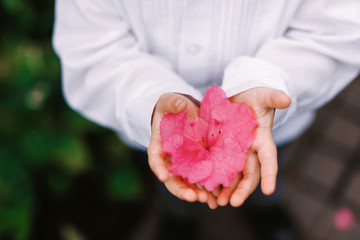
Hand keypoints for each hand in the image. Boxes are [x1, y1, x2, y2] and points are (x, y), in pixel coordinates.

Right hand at [147, 93, 217, 208]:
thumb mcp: (169, 101)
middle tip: (192, 197)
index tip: (163, 177)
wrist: (185, 112)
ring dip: (196, 193)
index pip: (155, 159)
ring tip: (208, 201)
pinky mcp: (199, 163)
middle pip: (172, 178)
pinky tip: (217, 196)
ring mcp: (185, 163)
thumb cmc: (172, 107)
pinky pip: (202, 178)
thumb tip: (180, 105)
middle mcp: (171, 159)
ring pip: (188, 182)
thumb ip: (172, 102)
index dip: (158, 168)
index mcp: (159, 145)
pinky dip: (208, 188)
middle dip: (181, 189)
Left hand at [216, 87, 290, 206]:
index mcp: (262, 140)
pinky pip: (218, 169)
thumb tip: (287, 99)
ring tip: (217, 203)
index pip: (269, 159)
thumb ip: (273, 97)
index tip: (269, 190)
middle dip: (243, 189)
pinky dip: (214, 181)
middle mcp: (250, 151)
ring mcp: (235, 153)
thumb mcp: (263, 95)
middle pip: (249, 174)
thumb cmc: (255, 98)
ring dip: (227, 190)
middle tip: (234, 203)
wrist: (239, 99)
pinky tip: (207, 192)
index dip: (270, 175)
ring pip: (233, 176)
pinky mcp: (220, 151)